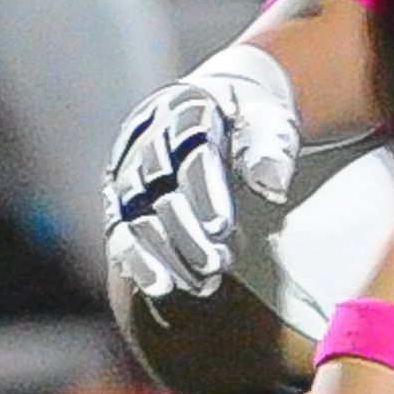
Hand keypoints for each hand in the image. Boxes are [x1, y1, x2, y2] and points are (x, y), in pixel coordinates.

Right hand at [103, 48, 299, 303]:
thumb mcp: (271, 119)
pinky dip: (137, 259)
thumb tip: (273, 186)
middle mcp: (147, 134)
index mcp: (186, 107)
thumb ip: (272, 147)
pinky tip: (159, 285)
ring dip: (163, 252)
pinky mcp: (120, 195)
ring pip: (134, 212)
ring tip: (195, 283)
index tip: (222, 226)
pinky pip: (120, 230)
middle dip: (185, 230)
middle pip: (157, 187)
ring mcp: (129, 165)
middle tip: (216, 263)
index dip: (203, 190)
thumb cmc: (249, 118)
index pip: (189, 151)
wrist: (222, 107)